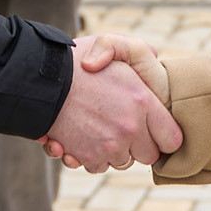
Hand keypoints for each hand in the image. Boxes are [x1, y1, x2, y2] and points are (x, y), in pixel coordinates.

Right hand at [40, 33, 179, 171]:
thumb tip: (155, 57)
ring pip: (122, 161)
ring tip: (100, 128)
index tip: (154, 128)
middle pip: (148, 155)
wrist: (38, 81)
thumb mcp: (113, 44)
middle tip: (124, 127)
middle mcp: (129, 128)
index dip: (163, 135)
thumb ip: (140, 50)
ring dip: (114, 150)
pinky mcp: (86, 156)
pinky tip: (83, 137)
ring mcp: (108, 145)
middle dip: (138, 144)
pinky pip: (98, 166)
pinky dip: (91, 156)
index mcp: (143, 101)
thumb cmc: (75, 60)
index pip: (172, 139)